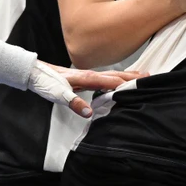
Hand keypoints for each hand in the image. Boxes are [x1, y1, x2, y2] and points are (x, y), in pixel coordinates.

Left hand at [28, 64, 143, 117]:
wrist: (35, 73)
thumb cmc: (47, 83)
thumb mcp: (59, 95)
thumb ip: (75, 103)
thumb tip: (90, 112)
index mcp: (89, 78)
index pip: (114, 81)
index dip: (129, 84)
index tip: (143, 87)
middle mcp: (92, 74)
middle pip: (118, 75)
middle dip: (134, 77)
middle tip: (150, 79)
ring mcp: (90, 74)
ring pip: (114, 74)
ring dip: (129, 75)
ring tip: (142, 76)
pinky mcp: (86, 77)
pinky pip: (107, 76)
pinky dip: (118, 76)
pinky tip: (119, 79)